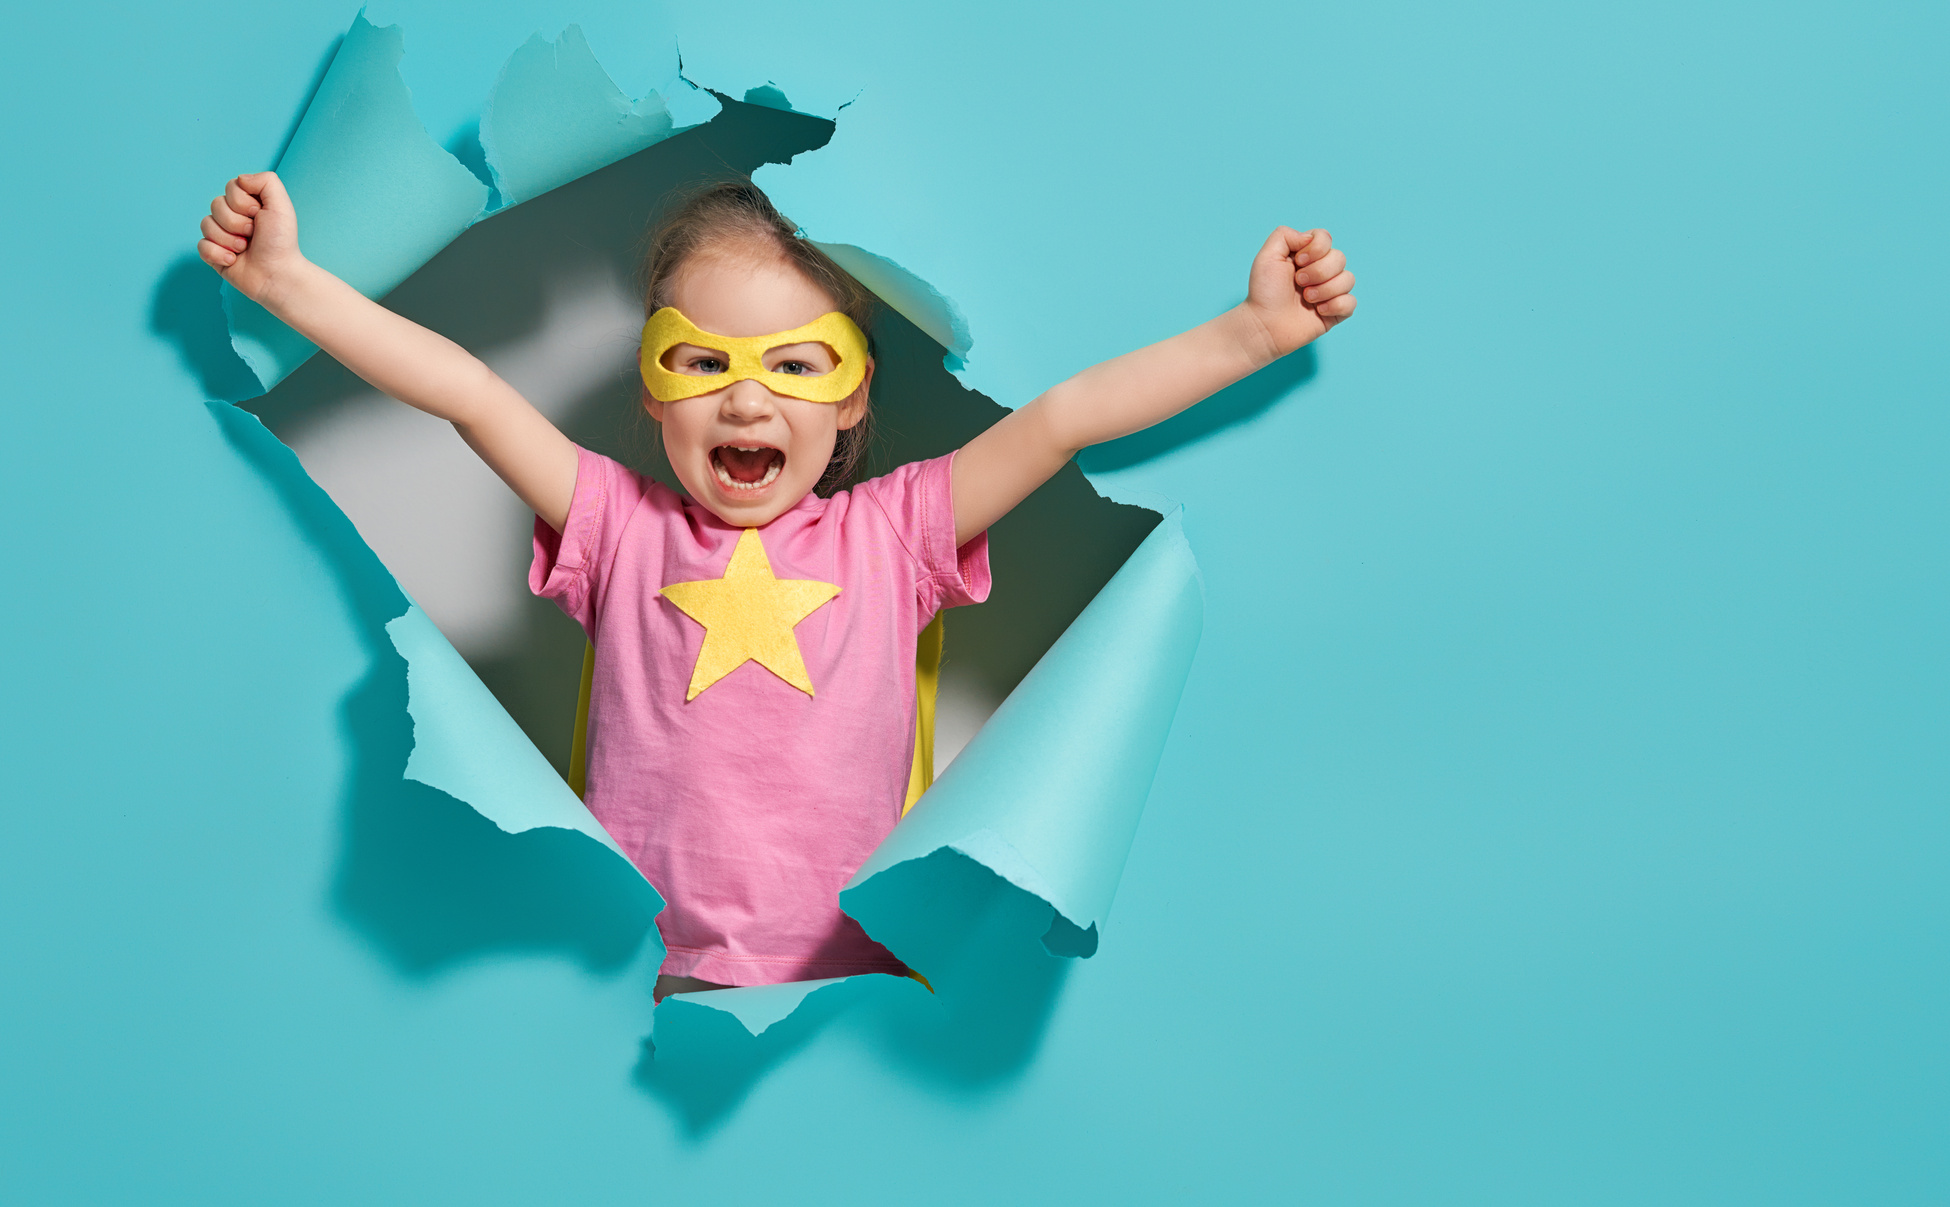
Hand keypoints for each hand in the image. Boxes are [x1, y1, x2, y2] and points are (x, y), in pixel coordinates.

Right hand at [196, 172, 304, 304]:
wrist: (278, 275)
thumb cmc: (281, 242)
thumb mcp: (281, 206)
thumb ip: (266, 181)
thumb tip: (240, 179)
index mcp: (247, 203)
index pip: (230, 187)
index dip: (243, 202)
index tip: (259, 215)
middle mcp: (232, 217)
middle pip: (216, 205)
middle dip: (236, 222)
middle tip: (253, 235)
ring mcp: (221, 235)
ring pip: (206, 224)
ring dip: (229, 239)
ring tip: (245, 249)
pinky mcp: (213, 254)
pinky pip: (201, 245)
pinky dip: (218, 254)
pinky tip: (234, 261)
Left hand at [1242, 226, 1356, 358]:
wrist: (1263, 325)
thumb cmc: (1264, 292)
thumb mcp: (1267, 256)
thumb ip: (1285, 235)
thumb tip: (1310, 238)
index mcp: (1307, 255)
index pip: (1326, 238)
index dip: (1316, 249)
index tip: (1297, 262)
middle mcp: (1321, 271)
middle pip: (1339, 258)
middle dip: (1318, 271)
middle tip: (1299, 283)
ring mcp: (1330, 292)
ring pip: (1348, 279)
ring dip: (1325, 289)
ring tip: (1306, 299)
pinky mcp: (1335, 312)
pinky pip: (1351, 302)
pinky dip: (1336, 305)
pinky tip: (1318, 311)